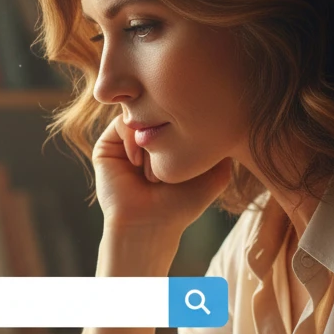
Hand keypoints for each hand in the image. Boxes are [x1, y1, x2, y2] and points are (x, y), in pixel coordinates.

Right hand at [93, 114, 232, 236]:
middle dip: (167, 128)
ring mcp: (126, 141)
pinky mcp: (107, 146)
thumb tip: (226, 114)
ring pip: (140, 115)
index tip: (192, 148)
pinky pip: (122, 124)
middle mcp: (146, 138)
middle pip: (158, 108)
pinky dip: (134, 140)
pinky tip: (137, 164)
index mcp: (168, 141)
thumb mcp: (214, 172)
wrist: (148, 224)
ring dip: (150, 138)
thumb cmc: (181, 204)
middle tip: (171, 156)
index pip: (177, 112)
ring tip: (154, 169)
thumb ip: (223, 144)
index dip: (187, 122)